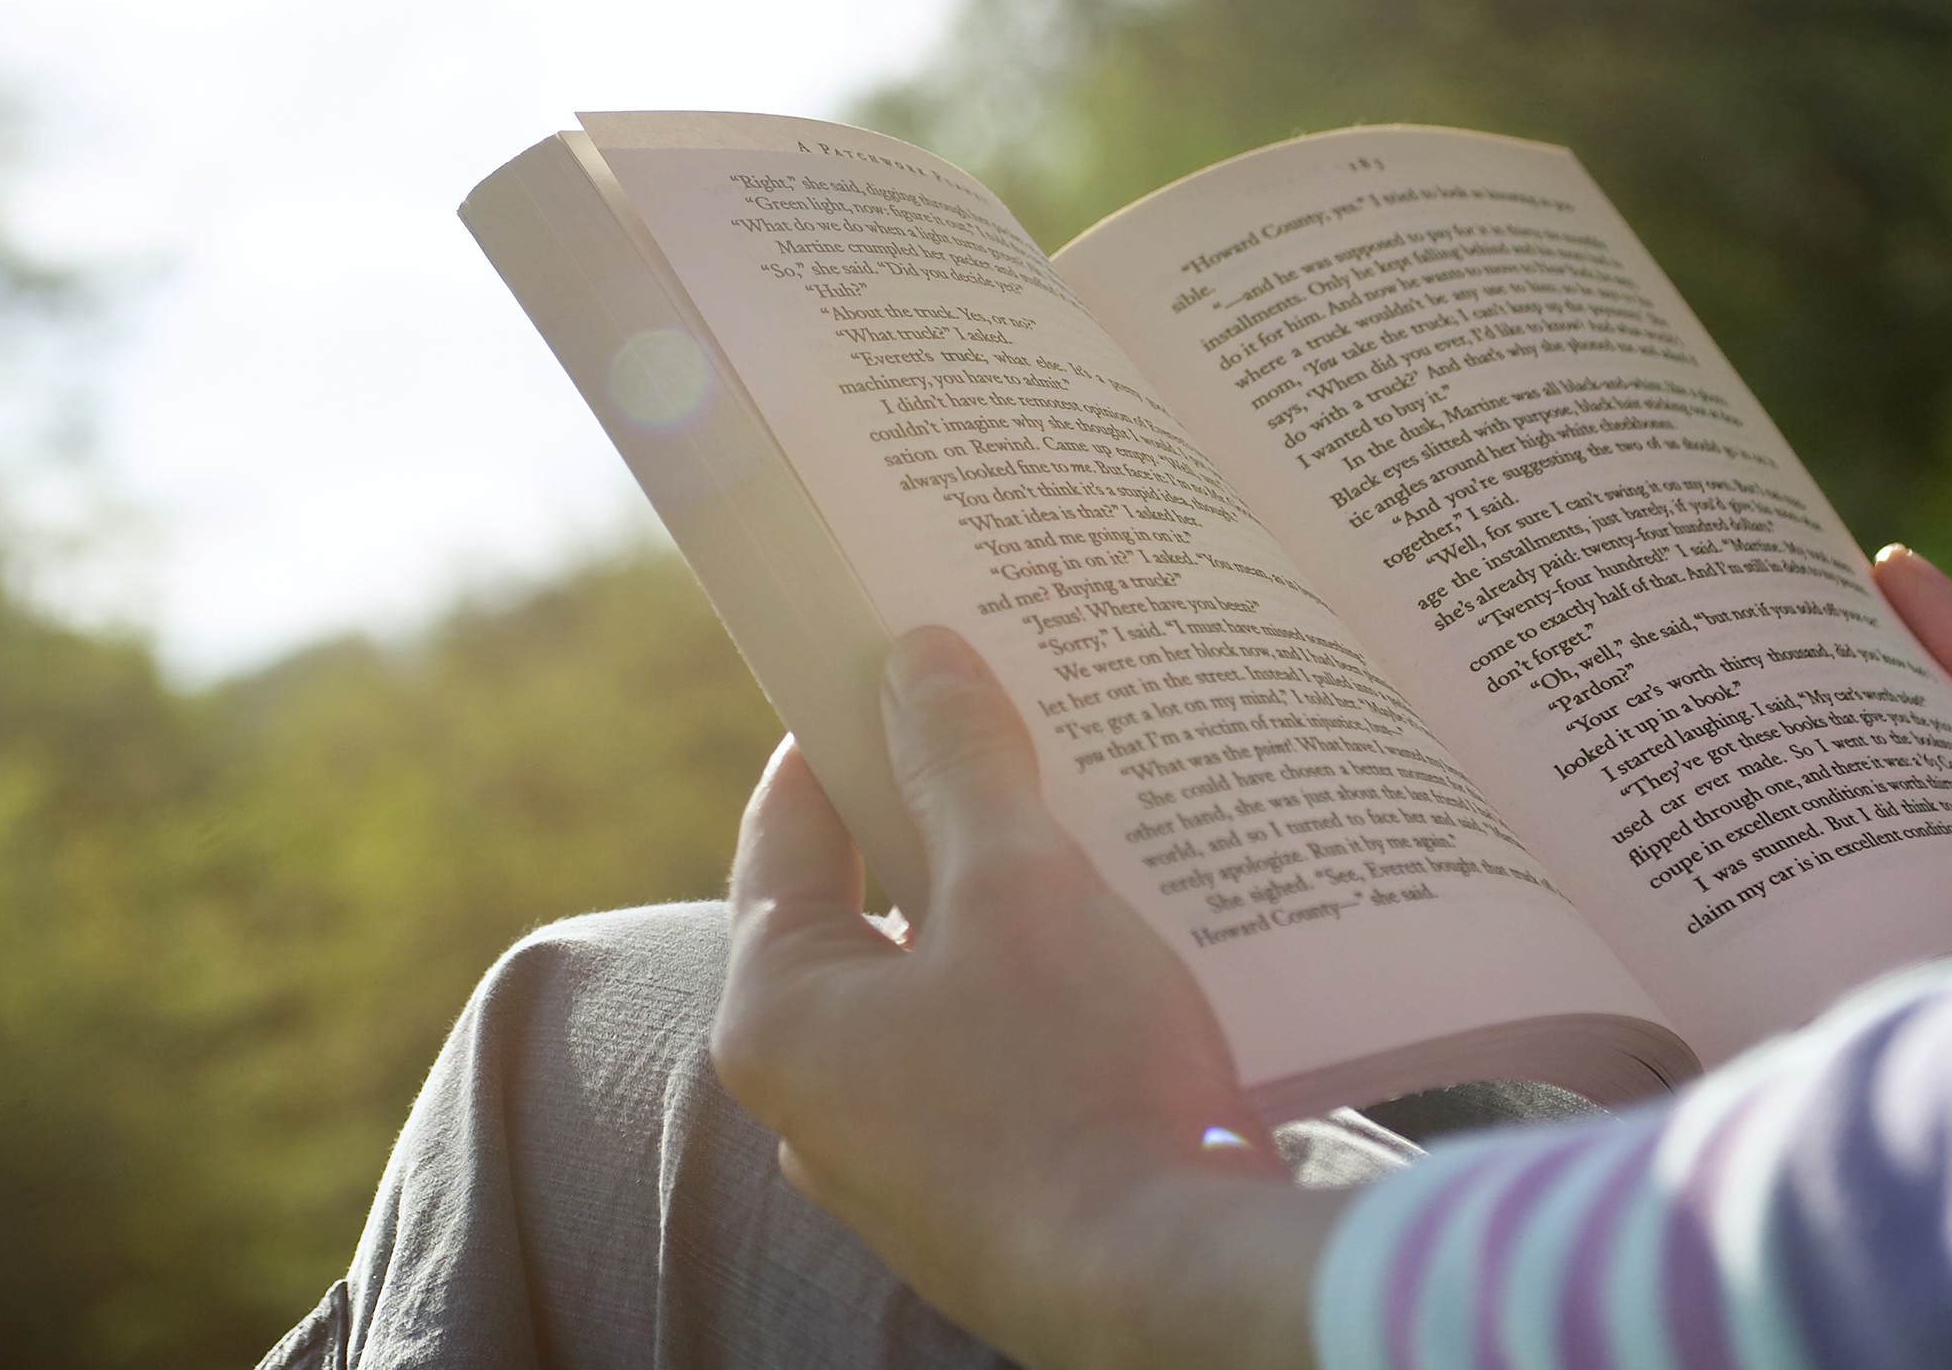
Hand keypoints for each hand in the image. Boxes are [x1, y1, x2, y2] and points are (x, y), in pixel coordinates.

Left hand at [710, 626, 1341, 1369]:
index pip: (783, 834)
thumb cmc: (1077, 1082)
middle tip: (999, 733)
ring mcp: (891, 1165)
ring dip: (990, 916)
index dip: (837, 736)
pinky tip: (1110, 954)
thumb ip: (960, 765)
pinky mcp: (973, 1204)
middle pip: (857, 915)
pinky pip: (982, 1067)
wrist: (1174, 1292)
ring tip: (1073, 830)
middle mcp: (809, 1102)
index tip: (888, 666)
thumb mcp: (1020, 888)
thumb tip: (917, 660)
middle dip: (931, 822)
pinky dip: (1027, 1003)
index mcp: (777, 1017)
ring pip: (929, 995)